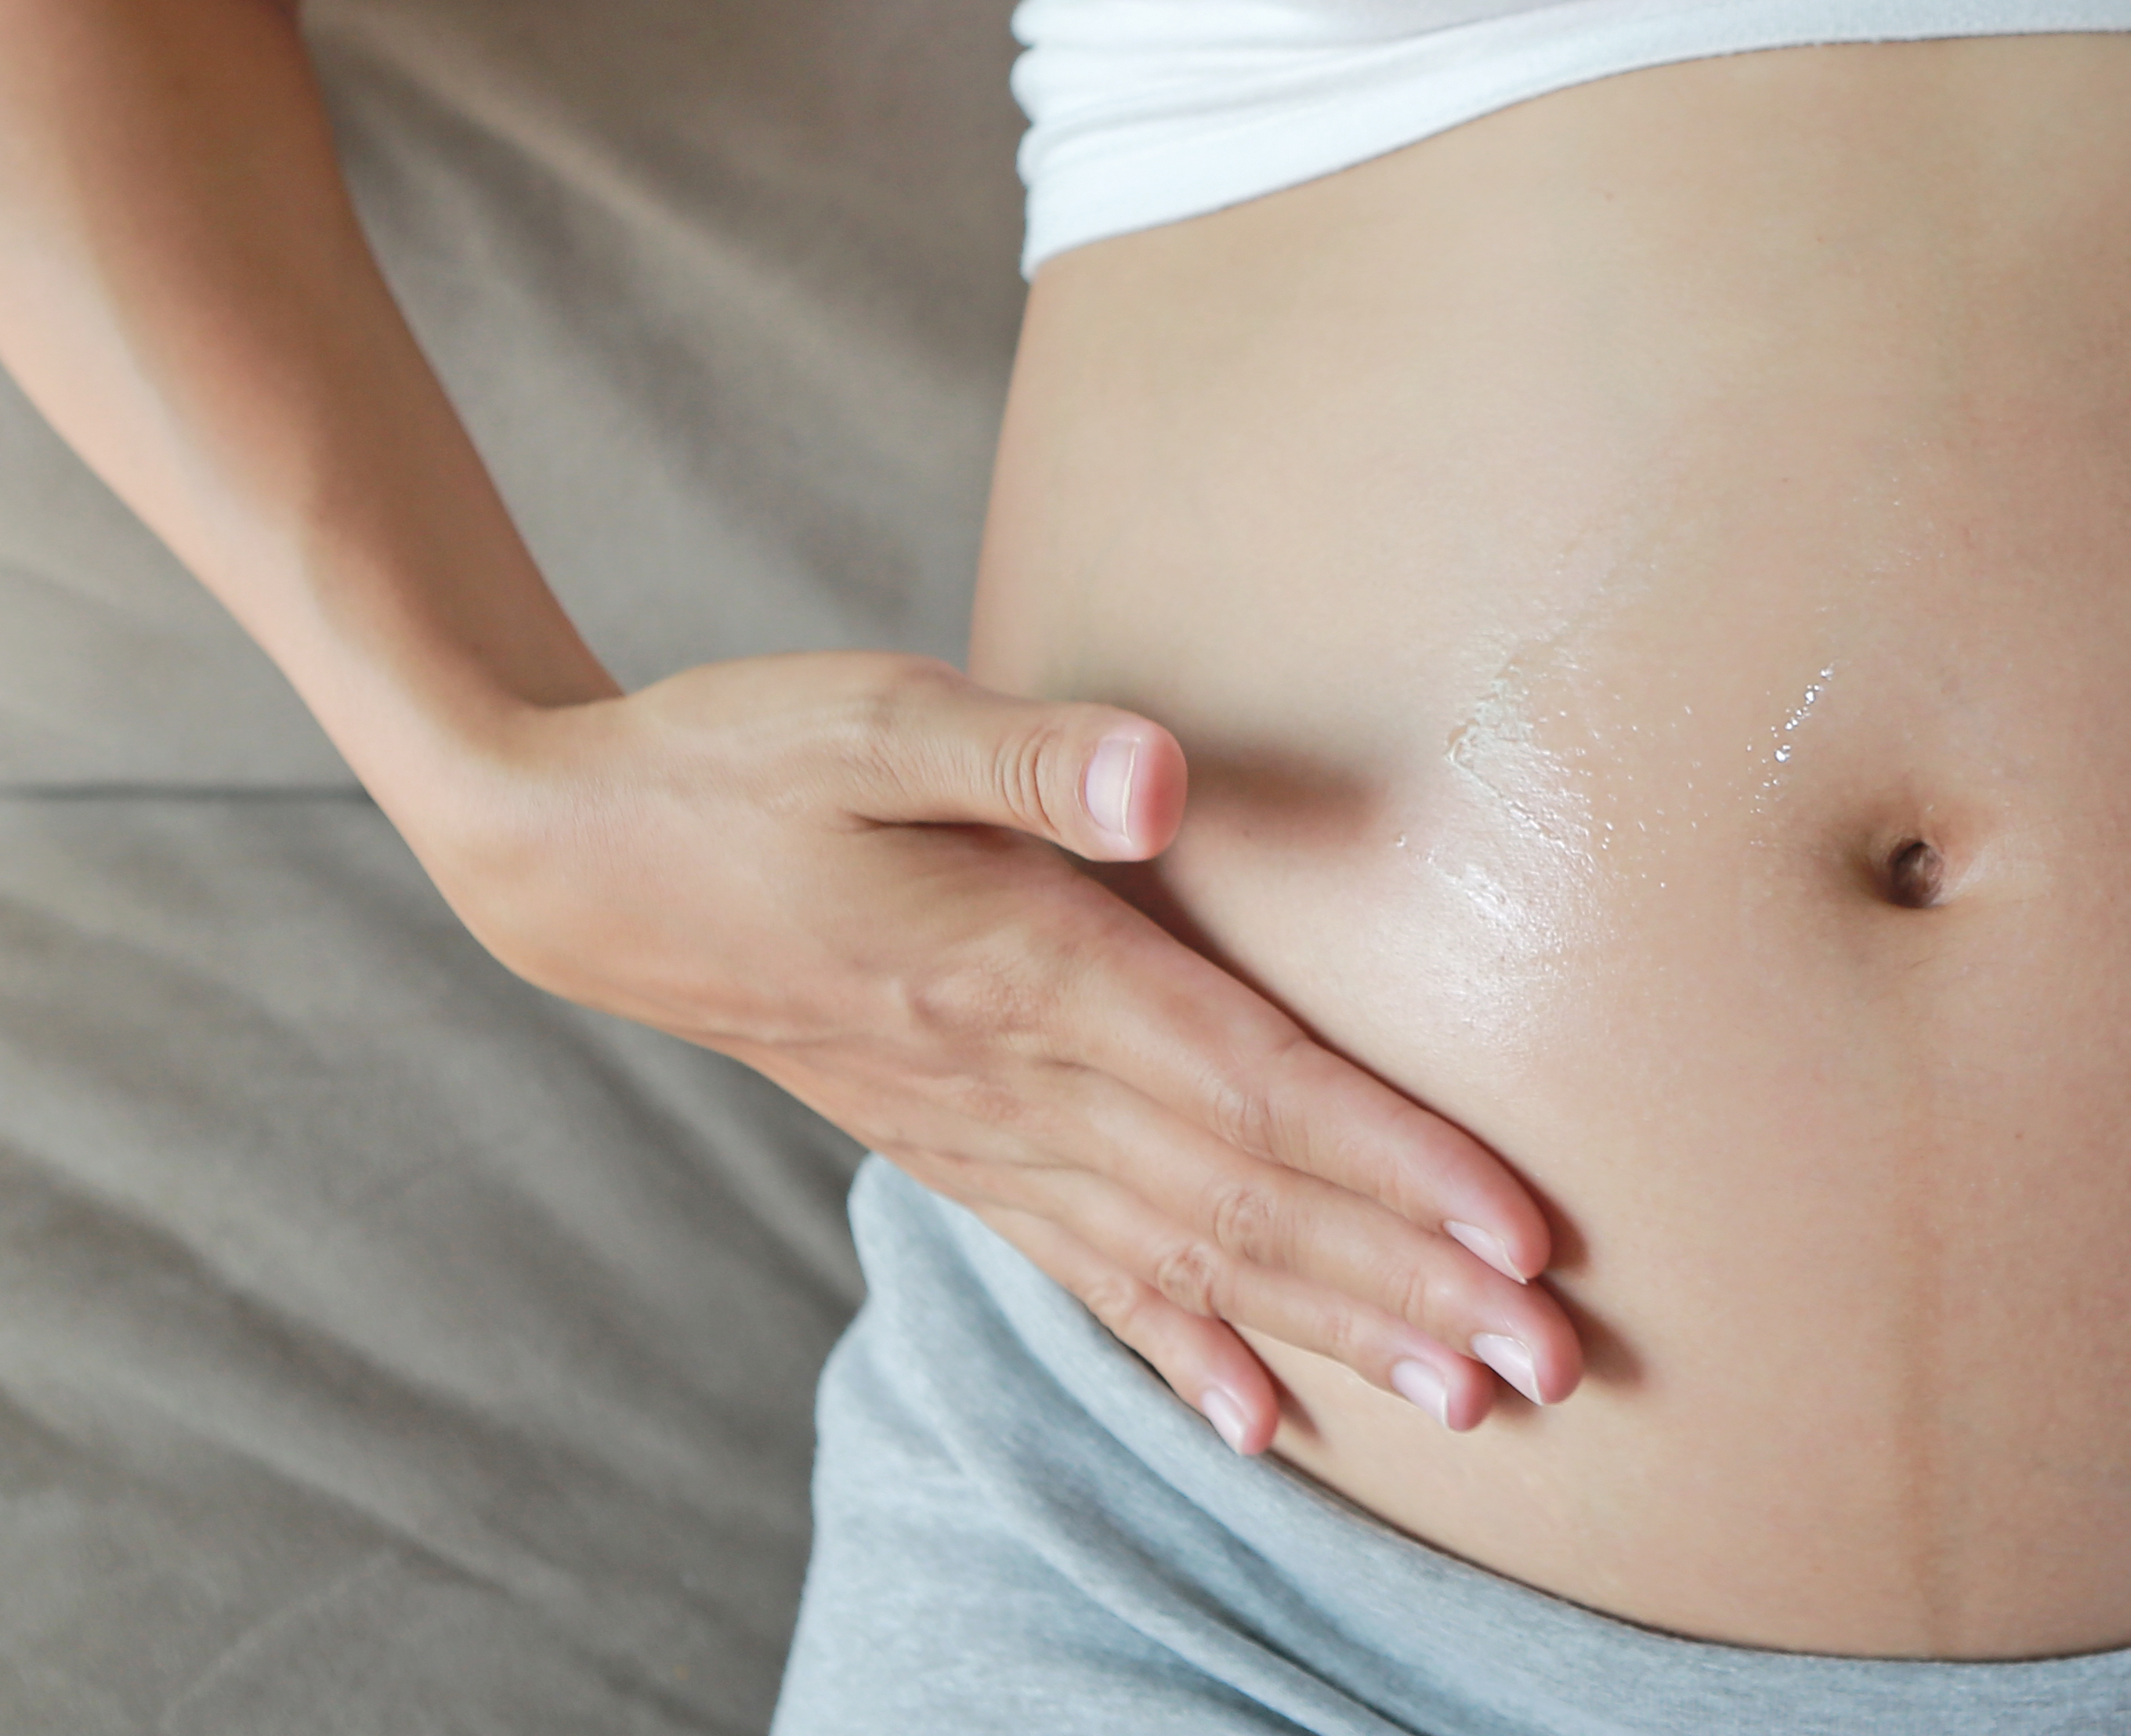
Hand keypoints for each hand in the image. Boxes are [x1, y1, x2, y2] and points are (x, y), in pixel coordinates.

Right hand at [401, 653, 1583, 1448]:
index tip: (1521, 1233)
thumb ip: (1024, 749)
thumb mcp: (869, 714)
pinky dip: (1182, 1344)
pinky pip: (1086, 1272)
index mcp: (1028, 970)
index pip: (1256, 1089)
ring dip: (1339, 1328)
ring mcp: (982, 1134)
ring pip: (1193, 1256)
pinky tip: (1259, 1417)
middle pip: (1254, 1200)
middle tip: (1559, 1361)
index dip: (1397, 1163)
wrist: (571, 856)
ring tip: (1471, 1400)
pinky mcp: (951, 1148)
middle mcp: (1018, 1081)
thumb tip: (1161, 773)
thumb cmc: (732, 759)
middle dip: (1414, 1283)